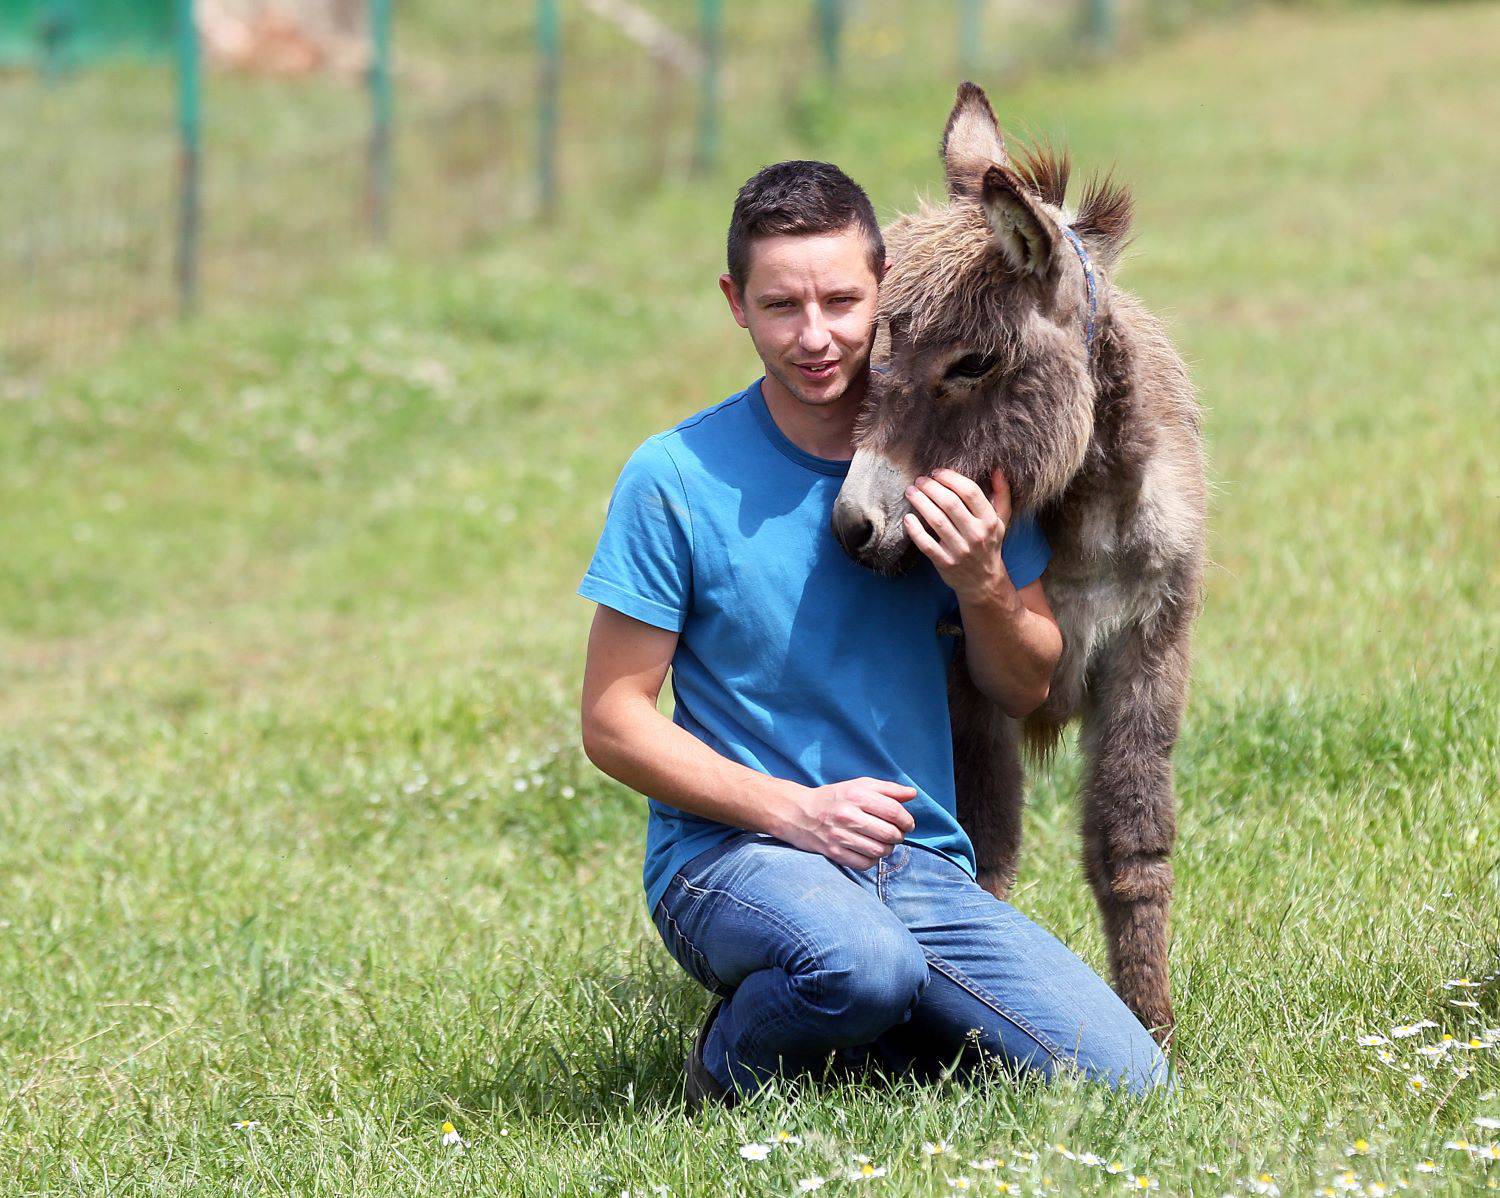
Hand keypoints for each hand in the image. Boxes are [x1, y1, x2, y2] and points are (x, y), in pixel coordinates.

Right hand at [779, 777, 918, 869]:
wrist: (798, 813)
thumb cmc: (833, 798)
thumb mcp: (858, 785)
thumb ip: (887, 789)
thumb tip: (912, 794)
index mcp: (856, 795)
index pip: (894, 811)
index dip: (907, 820)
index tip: (908, 824)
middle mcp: (848, 815)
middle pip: (889, 833)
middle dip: (898, 836)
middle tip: (895, 834)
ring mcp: (840, 836)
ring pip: (879, 851)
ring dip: (887, 849)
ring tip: (883, 843)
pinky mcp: (834, 853)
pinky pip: (865, 864)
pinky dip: (872, 860)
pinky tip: (869, 852)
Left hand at [903, 467, 1013, 605]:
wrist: (984, 582)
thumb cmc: (989, 545)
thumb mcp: (1001, 521)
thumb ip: (1002, 495)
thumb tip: (998, 471)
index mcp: (990, 521)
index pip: (970, 492)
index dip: (951, 478)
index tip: (937, 472)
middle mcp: (976, 535)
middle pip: (950, 503)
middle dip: (931, 487)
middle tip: (920, 480)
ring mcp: (960, 550)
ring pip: (936, 520)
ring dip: (920, 502)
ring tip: (911, 492)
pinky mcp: (945, 562)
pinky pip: (926, 544)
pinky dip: (915, 530)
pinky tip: (908, 518)